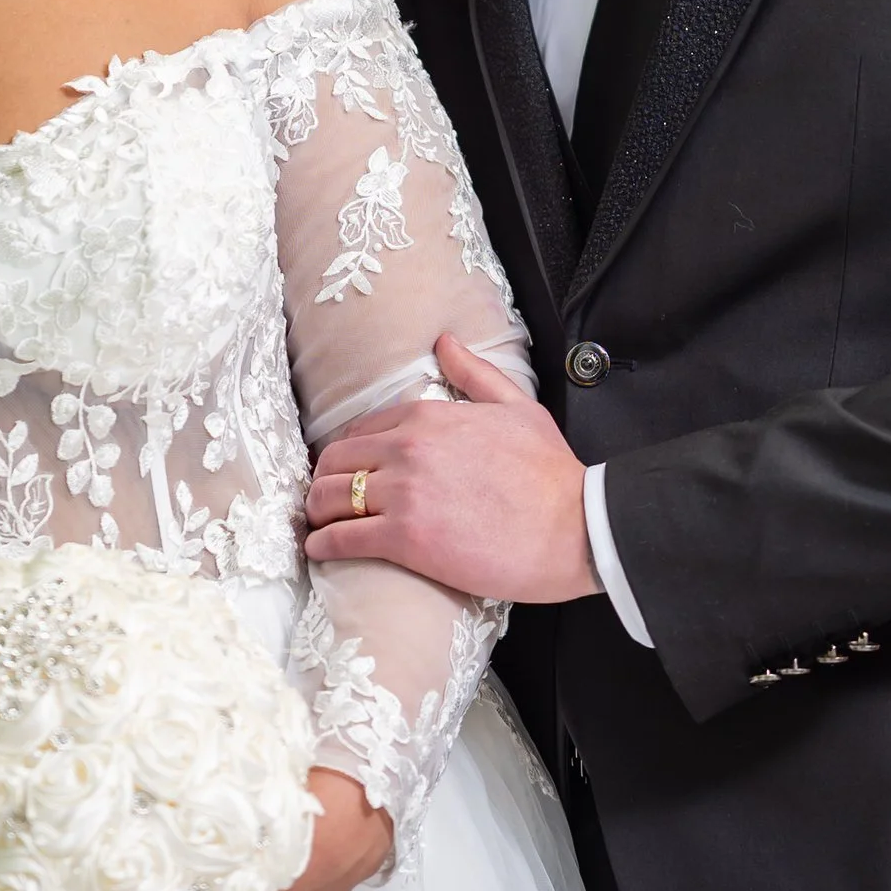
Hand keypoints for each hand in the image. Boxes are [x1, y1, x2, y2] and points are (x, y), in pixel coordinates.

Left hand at [305, 336, 598, 606]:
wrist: (574, 528)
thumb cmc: (551, 472)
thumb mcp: (517, 407)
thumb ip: (475, 373)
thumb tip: (444, 341)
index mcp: (430, 414)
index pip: (361, 429)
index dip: (348, 452)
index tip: (345, 471)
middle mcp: (408, 447)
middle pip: (334, 460)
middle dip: (324, 479)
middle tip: (325, 500)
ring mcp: (404, 493)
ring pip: (330, 497)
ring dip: (317, 512)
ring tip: (319, 525)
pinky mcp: (405, 539)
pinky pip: (341, 538)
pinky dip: (322, 544)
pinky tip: (319, 549)